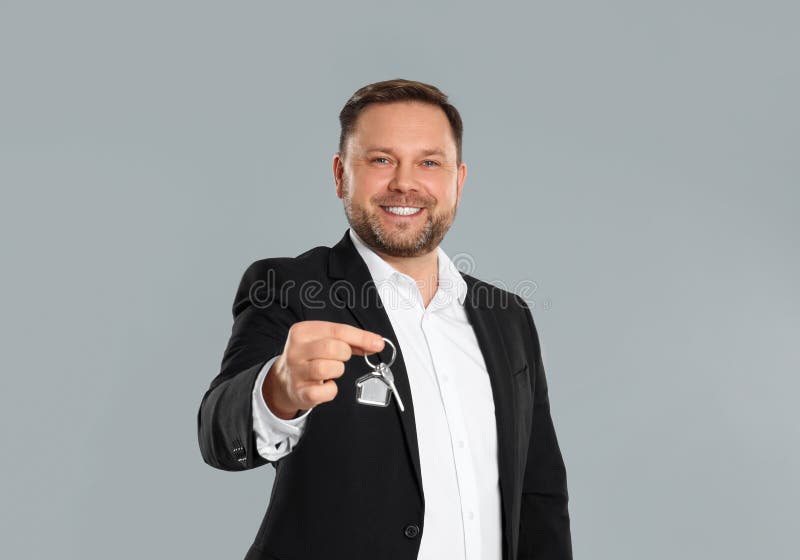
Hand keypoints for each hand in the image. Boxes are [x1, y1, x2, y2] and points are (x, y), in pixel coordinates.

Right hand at [262, 320, 384, 418]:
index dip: (362, 337)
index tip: (377, 343)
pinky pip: (325, 391)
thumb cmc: (309, 358)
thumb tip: (375, 343)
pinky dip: (331, 390)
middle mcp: (296, 350)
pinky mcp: (300, 392)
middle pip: (333, 348)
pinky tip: (326, 385)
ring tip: (331, 370)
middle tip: (340, 358)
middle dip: (344, 354)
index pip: (338, 330)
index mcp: (302, 332)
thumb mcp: (323, 341)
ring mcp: (296, 372)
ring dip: (337, 370)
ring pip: (327, 368)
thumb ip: (350, 341)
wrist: (284, 381)